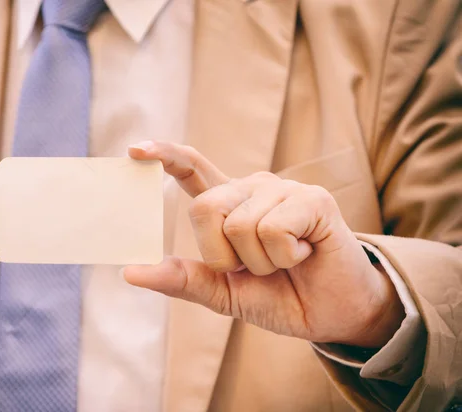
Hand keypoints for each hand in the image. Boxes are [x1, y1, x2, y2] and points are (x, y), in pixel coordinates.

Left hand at [124, 141, 404, 347]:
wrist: (332, 313)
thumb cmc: (278, 296)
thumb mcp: (223, 294)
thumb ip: (183, 279)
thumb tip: (131, 272)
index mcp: (228, 205)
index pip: (192, 169)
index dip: (164, 155)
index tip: (135, 151)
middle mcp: (251, 188)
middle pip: (205, 207)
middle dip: (222, 256)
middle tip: (254, 267)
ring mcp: (283, 189)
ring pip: (240, 225)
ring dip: (260, 262)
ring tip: (287, 261)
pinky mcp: (313, 199)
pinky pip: (273, 229)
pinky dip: (285, 256)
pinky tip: (305, 252)